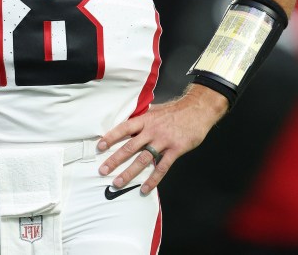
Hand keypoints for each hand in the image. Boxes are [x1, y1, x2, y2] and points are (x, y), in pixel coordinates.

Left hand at [97, 85, 227, 194]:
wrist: (198, 110)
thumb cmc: (177, 110)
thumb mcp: (157, 109)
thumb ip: (144, 117)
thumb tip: (131, 118)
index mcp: (146, 120)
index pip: (124, 128)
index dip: (111, 137)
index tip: (100, 146)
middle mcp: (152, 131)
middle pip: (129, 147)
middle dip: (114, 160)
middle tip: (103, 170)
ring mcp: (163, 141)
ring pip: (142, 159)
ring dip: (129, 172)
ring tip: (118, 182)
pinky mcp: (175, 150)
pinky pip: (162, 168)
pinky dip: (152, 179)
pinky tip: (145, 188)